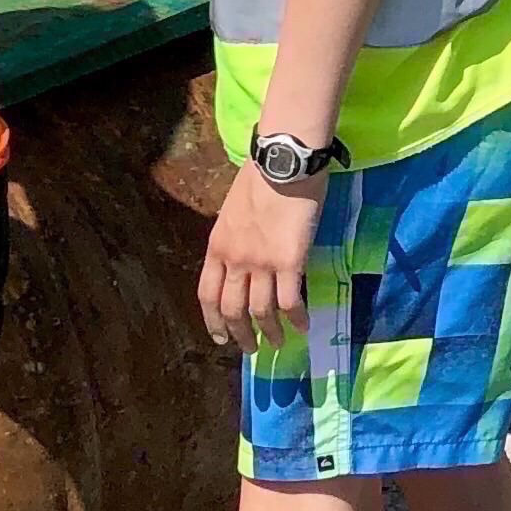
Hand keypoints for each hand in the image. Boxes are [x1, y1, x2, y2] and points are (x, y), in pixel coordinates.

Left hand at [198, 159, 324, 350]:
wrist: (283, 162)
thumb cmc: (261, 177)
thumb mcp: (234, 211)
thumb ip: (235, 237)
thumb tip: (246, 252)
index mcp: (217, 247)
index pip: (207, 294)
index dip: (213, 320)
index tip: (221, 336)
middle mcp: (235, 261)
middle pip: (232, 309)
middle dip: (241, 334)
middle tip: (250, 348)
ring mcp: (261, 264)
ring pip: (261, 311)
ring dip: (269, 332)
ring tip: (277, 343)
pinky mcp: (290, 263)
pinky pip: (290, 301)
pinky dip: (296, 318)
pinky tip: (303, 327)